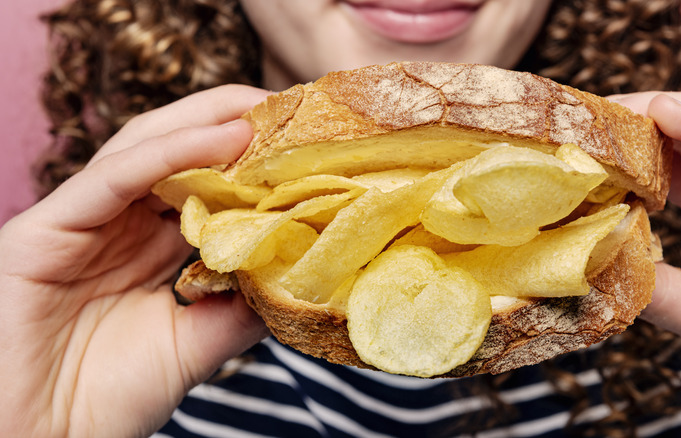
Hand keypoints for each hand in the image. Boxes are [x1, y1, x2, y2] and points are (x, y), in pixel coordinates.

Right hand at [0, 85, 271, 436]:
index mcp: (146, 246)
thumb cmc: (103, 400)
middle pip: (180, 151)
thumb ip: (239, 306)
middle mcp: (116, 224)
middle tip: (295, 109)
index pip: (204, 184)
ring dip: (210, 122)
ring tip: (266, 109)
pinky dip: (171, 152)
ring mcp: (81, 221)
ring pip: (147, 147)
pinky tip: (225, 137)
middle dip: (236, 123)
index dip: (254, 160)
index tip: (310, 146)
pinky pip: (113, 177)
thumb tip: (295, 274)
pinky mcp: (45, 229)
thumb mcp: (194, 344)